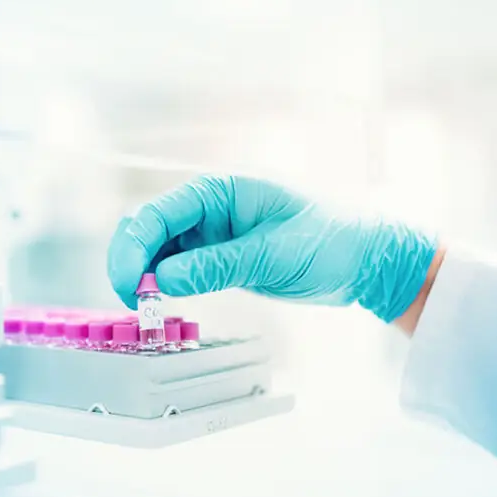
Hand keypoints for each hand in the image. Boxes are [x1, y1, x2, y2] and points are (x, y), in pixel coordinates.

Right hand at [107, 175, 437, 322]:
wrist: (366, 260)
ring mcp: (212, 232)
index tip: (129, 283)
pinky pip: (177, 267)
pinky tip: (161, 302)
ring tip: (145, 306)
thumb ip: (218, 265)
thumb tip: (164, 280)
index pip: (160, 211)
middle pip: (149, 226)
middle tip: (131, 299)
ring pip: (157, 249)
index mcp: (222, 190)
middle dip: (131, 259)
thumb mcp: (275, 254)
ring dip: (143, 274)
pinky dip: (162, 283)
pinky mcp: (217, 256)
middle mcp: (210, 207)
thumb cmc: (333, 241)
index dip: (135, 245)